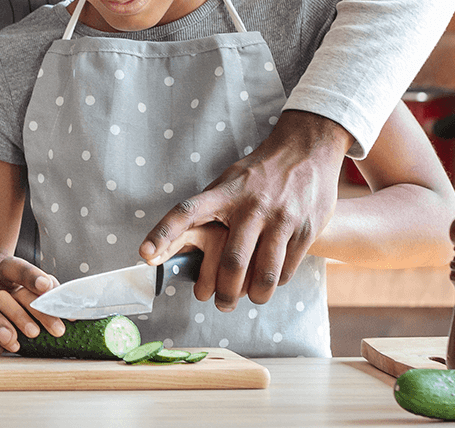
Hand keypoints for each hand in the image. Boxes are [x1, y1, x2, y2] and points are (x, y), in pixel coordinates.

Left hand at [140, 110, 352, 311]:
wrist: (308, 149)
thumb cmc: (260, 172)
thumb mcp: (231, 180)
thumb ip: (208, 207)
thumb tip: (176, 244)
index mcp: (225, 192)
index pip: (187, 212)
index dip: (163, 233)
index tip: (145, 255)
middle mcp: (252, 206)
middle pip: (232, 263)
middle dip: (225, 294)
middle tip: (221, 304)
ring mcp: (281, 218)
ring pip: (264, 275)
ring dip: (254, 296)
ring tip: (250, 298)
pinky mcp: (305, 229)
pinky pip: (286, 270)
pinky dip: (275, 282)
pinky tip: (271, 279)